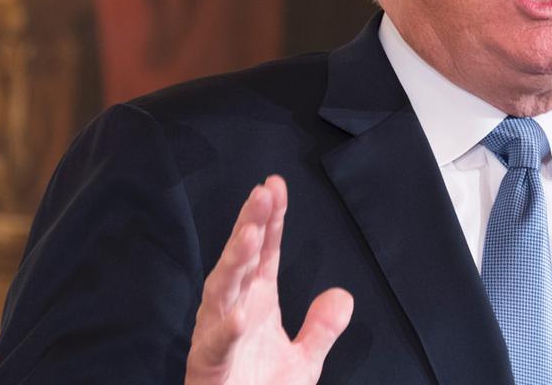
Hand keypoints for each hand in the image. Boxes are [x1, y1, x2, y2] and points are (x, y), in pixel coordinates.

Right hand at [185, 175, 353, 383]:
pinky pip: (217, 344)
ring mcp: (218, 336)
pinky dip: (228, 329)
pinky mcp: (209, 365)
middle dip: (250, 224)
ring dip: (234, 262)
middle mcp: (234, 310)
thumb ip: (321, 328)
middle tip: (262, 193)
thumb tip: (342, 295)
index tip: (275, 186)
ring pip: (222, 292)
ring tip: (249, 235)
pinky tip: (242, 315)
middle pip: (242, 260)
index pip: (265, 252)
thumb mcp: (302, 362)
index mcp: (256, 303)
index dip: (270, 219)